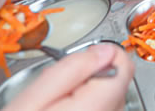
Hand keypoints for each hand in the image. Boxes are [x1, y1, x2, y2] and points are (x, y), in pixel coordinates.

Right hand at [3, 43, 133, 110]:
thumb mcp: (31, 100)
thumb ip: (71, 70)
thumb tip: (104, 50)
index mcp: (94, 108)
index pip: (123, 65)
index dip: (100, 56)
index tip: (77, 64)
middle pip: (117, 84)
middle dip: (90, 80)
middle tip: (55, 97)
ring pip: (109, 102)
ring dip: (88, 99)